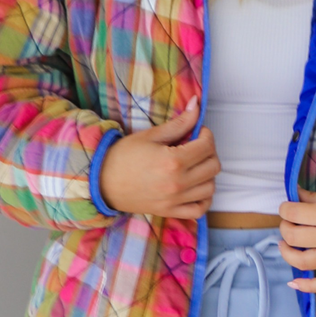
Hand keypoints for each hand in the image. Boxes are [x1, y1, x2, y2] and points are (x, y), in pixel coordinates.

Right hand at [99, 100, 218, 217]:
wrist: (102, 182)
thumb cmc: (123, 156)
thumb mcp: (150, 136)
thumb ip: (178, 123)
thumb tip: (197, 104)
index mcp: (174, 161)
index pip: (207, 146)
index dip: (206, 135)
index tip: (198, 132)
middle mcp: (178, 183)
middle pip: (213, 167)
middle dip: (209, 153)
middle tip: (196, 147)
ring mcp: (175, 200)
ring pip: (210, 188)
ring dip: (207, 174)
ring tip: (194, 166)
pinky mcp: (170, 211)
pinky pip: (199, 209)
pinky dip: (204, 199)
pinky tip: (196, 188)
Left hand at [278, 187, 315, 292]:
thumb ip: (315, 198)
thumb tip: (294, 194)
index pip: (294, 213)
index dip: (284, 209)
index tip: (286, 208)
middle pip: (293, 236)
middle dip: (284, 228)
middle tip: (287, 224)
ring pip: (301, 261)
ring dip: (286, 253)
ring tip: (285, 245)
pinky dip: (306, 286)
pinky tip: (293, 282)